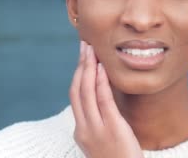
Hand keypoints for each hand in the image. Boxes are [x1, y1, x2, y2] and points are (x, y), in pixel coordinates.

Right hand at [69, 41, 143, 157]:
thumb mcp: (105, 142)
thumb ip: (102, 123)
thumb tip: (105, 103)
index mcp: (80, 132)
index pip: (75, 96)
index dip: (78, 74)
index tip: (83, 56)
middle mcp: (84, 129)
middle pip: (77, 90)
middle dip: (80, 65)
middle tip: (84, 45)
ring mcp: (96, 130)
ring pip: (86, 92)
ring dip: (89, 67)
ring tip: (92, 49)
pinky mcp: (112, 129)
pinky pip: (103, 100)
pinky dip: (100, 82)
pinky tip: (102, 67)